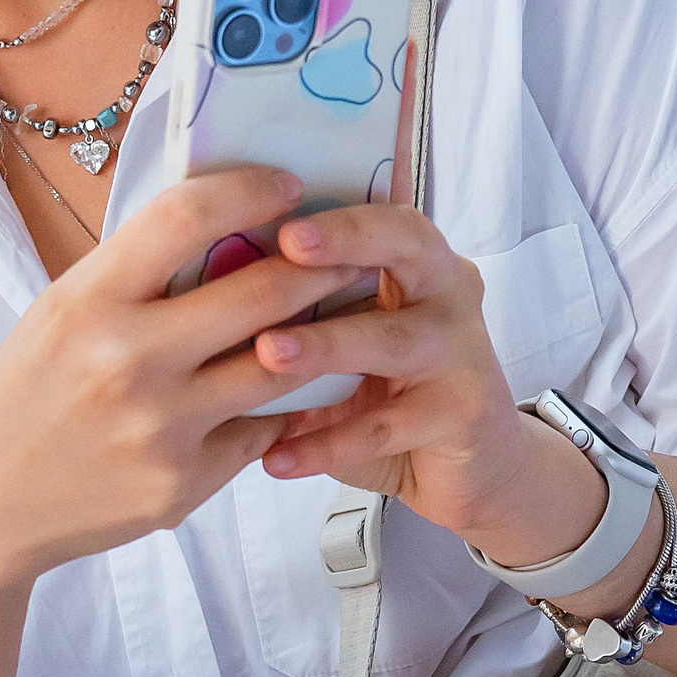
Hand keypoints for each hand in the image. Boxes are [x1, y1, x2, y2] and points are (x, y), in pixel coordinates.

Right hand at [0, 166, 366, 602]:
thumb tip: (229, 223)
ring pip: (282, 366)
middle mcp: (129, 361)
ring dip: (323, 335)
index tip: (289, 185)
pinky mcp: (186, 483)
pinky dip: (280, 408)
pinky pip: (261, 430)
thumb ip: (137, 276)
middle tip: (355, 248)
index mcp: (89, 301)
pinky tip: (294, 391)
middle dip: (324, 264)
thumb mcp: (61, 315)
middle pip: (264, 292)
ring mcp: (163, 428)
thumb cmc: (22, 395)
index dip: (252, 191)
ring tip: (346, 312)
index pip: (188, 217)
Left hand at [247, 202, 610, 567]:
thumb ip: (304, 310)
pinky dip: (328, 443)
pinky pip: (387, 427)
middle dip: (347, 241)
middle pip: (408, 246)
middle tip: (288, 246)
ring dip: (327, 346)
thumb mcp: (349, 338)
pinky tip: (278, 457)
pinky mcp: (464, 412)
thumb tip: (207, 284)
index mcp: (418, 260)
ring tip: (268, 355)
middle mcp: (449, 291)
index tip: (280, 206)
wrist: (469, 470)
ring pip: (392, 340)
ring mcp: (463, 350)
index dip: (337, 207)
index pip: (382, 211)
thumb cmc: (390, 392)